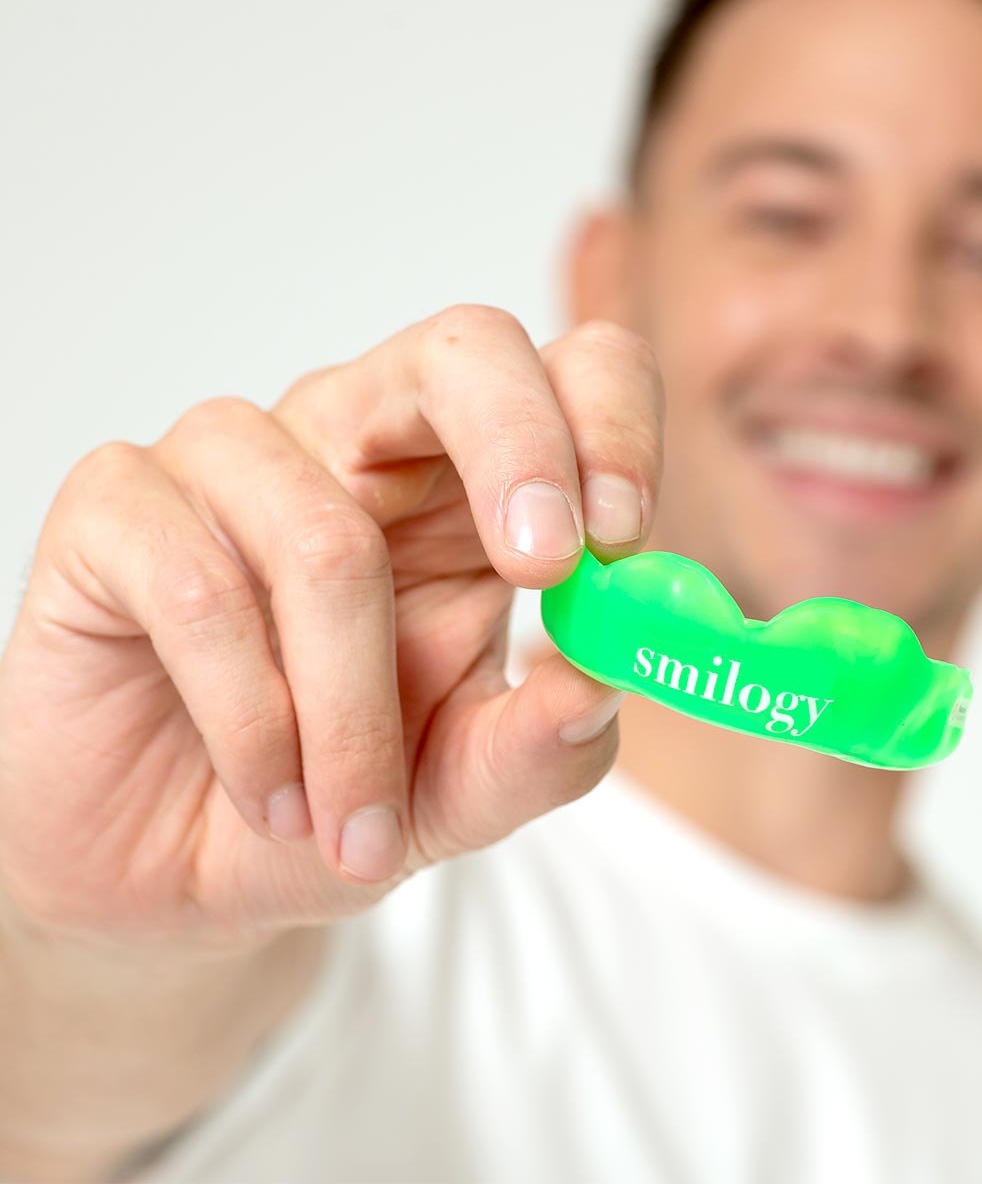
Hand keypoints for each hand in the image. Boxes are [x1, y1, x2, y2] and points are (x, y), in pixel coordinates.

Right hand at [0, 306, 663, 953]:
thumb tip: (601, 685)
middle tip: (545, 568)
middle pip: (463, 351)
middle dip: (522, 451)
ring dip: (352, 717)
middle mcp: (356, 443)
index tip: (625, 535)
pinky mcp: (116, 508)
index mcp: (468, 487)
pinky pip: (198, 588)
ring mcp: (231, 462)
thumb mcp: (459, 794)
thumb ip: (539, 748)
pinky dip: (248, 719)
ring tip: (351, 827)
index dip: (610, 424)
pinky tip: (267, 790)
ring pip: (327, 537)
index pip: (568, 374)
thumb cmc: (332, 800)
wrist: (175, 868)